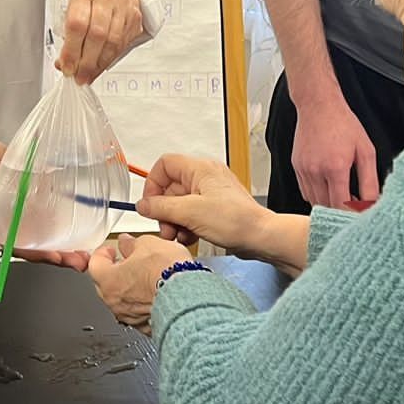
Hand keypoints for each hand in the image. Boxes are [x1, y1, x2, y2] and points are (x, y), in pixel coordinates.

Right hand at [0, 131, 88, 271]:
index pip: (17, 245)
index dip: (37, 253)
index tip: (56, 256)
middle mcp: (9, 221)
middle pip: (35, 244)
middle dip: (58, 254)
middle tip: (80, 258)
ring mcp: (21, 211)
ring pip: (43, 232)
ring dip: (63, 241)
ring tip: (85, 248)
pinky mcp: (30, 198)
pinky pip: (46, 211)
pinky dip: (61, 219)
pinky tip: (78, 223)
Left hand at [57, 0, 143, 85]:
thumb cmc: (91, 2)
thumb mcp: (74, 11)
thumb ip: (68, 37)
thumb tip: (64, 65)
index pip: (77, 24)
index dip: (71, 50)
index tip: (67, 66)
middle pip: (97, 35)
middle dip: (86, 62)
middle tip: (79, 76)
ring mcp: (124, 7)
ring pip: (113, 42)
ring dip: (99, 64)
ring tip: (88, 75)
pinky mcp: (135, 18)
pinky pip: (123, 44)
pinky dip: (110, 59)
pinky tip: (101, 66)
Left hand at [87, 234, 188, 331]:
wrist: (189, 297)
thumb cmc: (168, 273)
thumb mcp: (148, 244)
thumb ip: (131, 244)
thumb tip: (127, 243)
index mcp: (108, 279)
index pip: (94, 263)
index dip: (103, 253)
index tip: (111, 250)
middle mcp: (115, 302)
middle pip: (105, 283)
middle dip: (114, 271)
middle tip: (127, 261)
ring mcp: (129, 317)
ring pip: (122, 300)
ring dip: (129, 288)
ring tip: (145, 277)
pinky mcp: (145, 327)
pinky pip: (138, 313)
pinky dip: (142, 304)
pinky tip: (154, 294)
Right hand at [137, 153, 269, 256]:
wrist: (261, 238)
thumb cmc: (237, 220)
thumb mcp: (190, 213)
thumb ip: (161, 207)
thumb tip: (143, 205)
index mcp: (200, 169)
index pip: (164, 165)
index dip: (153, 184)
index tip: (150, 204)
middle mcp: (204, 178)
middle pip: (170, 189)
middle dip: (164, 211)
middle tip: (165, 227)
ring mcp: (210, 194)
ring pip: (179, 204)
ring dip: (174, 222)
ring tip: (177, 235)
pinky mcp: (214, 210)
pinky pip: (191, 215)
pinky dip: (186, 226)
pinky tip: (189, 238)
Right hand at [292, 97, 379, 209]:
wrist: (318, 105)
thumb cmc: (343, 124)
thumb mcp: (366, 151)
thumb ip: (370, 181)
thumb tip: (373, 203)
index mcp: (335, 168)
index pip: (341, 206)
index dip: (352, 214)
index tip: (361, 213)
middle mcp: (315, 171)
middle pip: (327, 207)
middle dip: (341, 210)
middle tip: (354, 203)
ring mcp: (303, 170)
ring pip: (315, 202)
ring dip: (329, 204)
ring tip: (343, 195)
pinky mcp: (296, 167)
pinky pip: (306, 192)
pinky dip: (317, 195)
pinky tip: (328, 186)